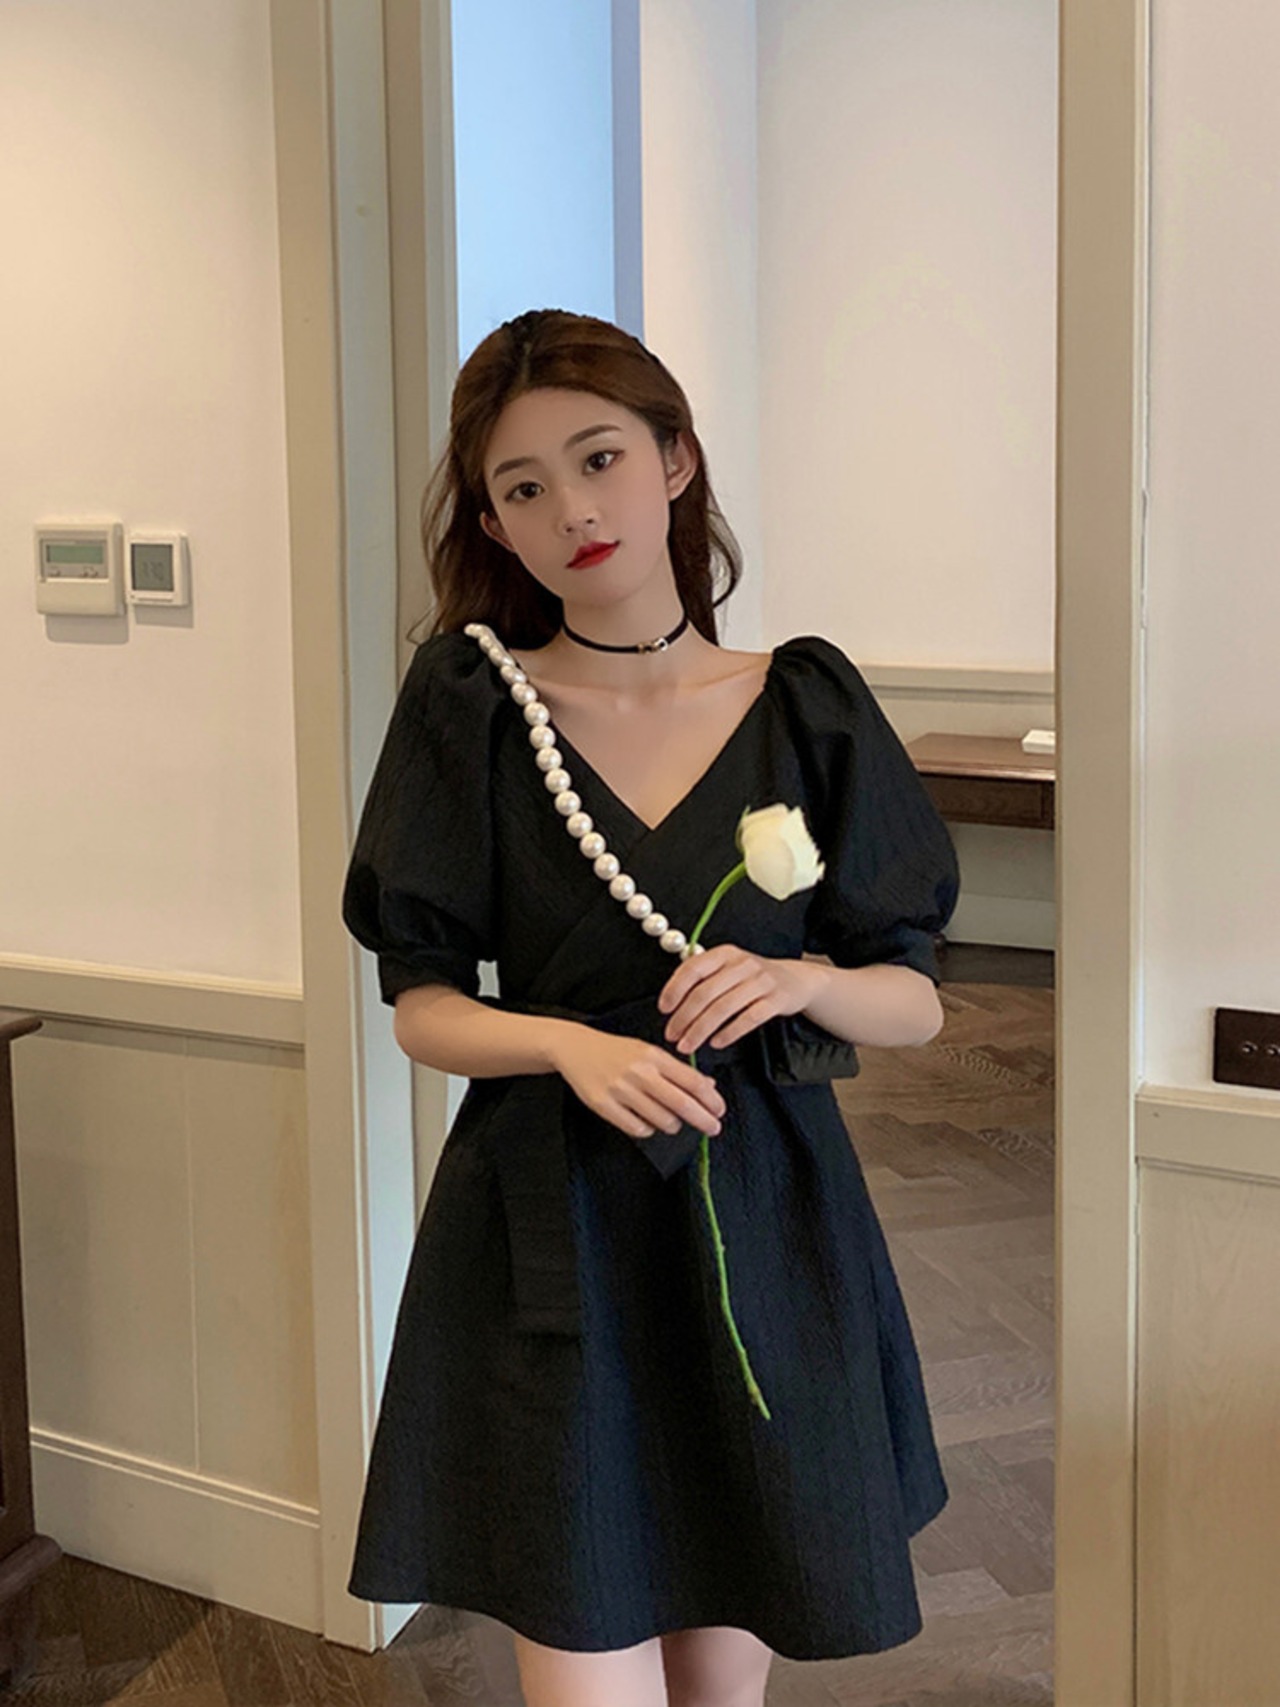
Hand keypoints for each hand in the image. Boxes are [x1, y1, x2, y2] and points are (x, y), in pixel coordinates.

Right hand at [551, 1025, 726, 1142]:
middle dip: (703, 1120)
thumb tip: (708, 1087)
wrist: (575, 1048)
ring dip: (673, 1125)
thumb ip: (677, 1070)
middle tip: (714, 1128)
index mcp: (653, 1056)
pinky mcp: (603, 1105)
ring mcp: (620, 1090)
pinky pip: (638, 1129)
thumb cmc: (617, 1051)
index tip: (720, 1110)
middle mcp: (639, 1072)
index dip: (711, 1100)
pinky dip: (648, 1129)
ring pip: (662, 1120)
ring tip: (671, 1120)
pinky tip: (646, 1121)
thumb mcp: (649, 1052)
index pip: (693, 1081)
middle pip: (682, 1104)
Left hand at [657, 944, 827, 1056]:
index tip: (664, 1009)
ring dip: (701, 1030)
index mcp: (725, 954)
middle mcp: (742, 964)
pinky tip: (716, 1043)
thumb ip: (703, 979)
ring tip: (688, 1045)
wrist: (794, 979)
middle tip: (671, 1036)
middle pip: (705, 992)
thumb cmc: (751, 978)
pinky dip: (730, 1033)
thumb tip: (671, 1003)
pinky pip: (749, 1019)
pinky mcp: (775, 1000)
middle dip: (684, 1018)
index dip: (675, 989)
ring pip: (724, 1008)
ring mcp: (761, 981)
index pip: (693, 968)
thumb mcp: (728, 969)